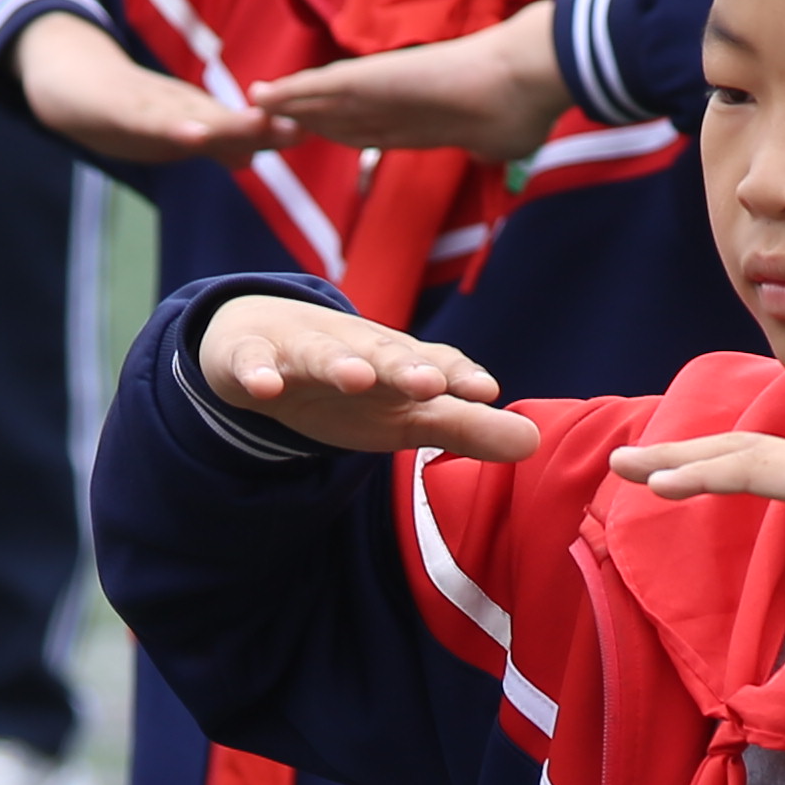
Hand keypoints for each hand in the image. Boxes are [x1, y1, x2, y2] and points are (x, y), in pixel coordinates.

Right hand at [15, 12, 281, 165]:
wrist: (61, 76)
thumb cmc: (118, 105)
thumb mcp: (165, 129)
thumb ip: (202, 141)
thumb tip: (248, 157)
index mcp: (189, 116)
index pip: (236, 127)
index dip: (271, 130)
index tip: (312, 132)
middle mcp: (174, 108)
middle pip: (221, 118)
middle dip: (259, 126)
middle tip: (299, 128)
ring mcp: (144, 108)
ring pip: (188, 117)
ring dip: (222, 125)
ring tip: (254, 129)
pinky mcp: (113, 110)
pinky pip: (144, 122)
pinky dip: (170, 128)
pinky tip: (192, 135)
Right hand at [189, 293, 536, 459]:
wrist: (260, 341)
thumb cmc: (352, 385)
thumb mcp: (406, 412)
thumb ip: (465, 427)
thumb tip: (534, 443)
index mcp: (396, 362)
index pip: (433, 365)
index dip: (458, 377)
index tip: (485, 391)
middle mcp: (354, 349)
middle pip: (383, 355)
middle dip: (406, 367)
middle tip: (431, 382)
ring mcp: (300, 352)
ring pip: (321, 355)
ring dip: (338, 364)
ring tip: (356, 377)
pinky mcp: (250, 359)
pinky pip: (252, 367)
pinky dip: (257, 375)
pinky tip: (265, 389)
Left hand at [254, 1, 573, 166]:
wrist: (532, 76)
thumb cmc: (529, 104)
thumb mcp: (506, 138)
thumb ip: (490, 147)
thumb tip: (498, 153)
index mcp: (423, 115)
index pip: (372, 124)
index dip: (342, 128)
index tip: (320, 133)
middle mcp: (396, 99)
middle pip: (339, 112)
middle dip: (305, 119)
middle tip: (269, 123)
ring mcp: (386, 87)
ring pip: (323, 99)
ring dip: (287, 104)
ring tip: (254, 105)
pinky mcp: (376, 80)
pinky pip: (322, 88)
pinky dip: (291, 92)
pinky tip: (261, 95)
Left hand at [605, 417, 784, 553]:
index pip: (772, 461)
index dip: (724, 461)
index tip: (685, 469)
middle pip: (737, 447)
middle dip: (681, 453)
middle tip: (629, 459)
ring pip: (730, 454)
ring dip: (672, 460)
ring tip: (624, 465)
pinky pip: (744, 473)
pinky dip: (697, 475)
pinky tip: (657, 483)